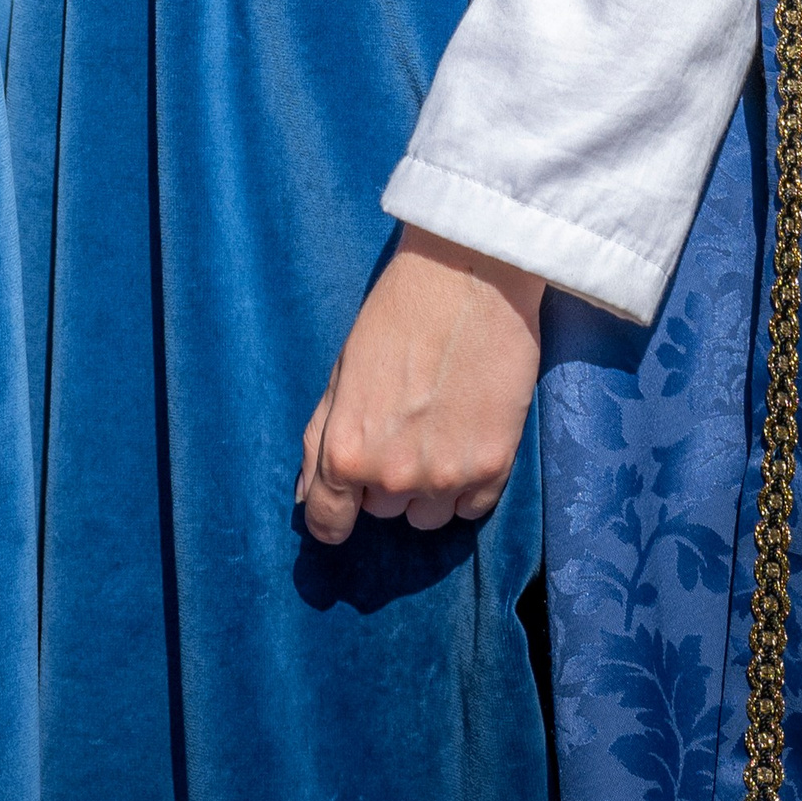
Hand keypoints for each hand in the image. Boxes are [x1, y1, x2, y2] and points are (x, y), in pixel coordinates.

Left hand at [296, 228, 543, 545]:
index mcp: (346, 451)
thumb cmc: (397, 314)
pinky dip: (466, 487)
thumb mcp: (341, 372)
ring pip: (427, 516)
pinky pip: (471, 509)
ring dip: (426, 488)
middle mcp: (394, 476)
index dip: (331, 517)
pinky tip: (464, 438)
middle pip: (381, 511)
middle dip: (383, 480)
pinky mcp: (495, 468)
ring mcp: (447, 477)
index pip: (327, 522)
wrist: (468, 278)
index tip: (340, 508)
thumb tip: (306, 495)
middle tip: (399, 426)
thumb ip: (319, 439)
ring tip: (435, 430)